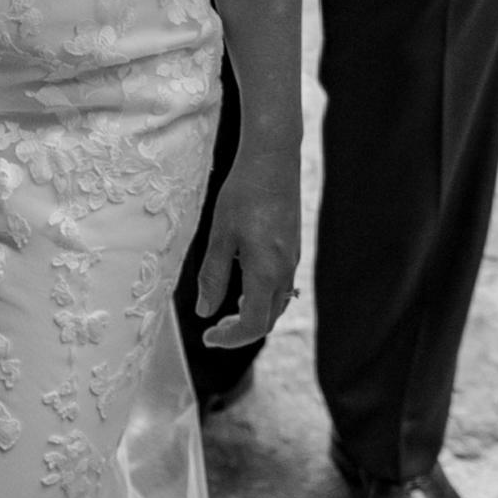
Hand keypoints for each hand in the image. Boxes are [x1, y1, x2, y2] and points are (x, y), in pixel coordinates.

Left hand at [193, 147, 302, 345]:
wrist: (274, 159)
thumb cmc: (243, 193)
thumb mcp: (220, 236)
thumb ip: (213, 276)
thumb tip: (204, 310)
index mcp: (266, 272)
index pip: (253, 325)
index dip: (230, 339)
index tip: (208, 338)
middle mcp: (285, 271)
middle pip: (268, 319)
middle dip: (241, 330)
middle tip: (214, 329)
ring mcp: (292, 259)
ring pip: (277, 303)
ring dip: (253, 314)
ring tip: (226, 310)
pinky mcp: (292, 247)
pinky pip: (281, 285)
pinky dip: (262, 296)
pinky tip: (243, 282)